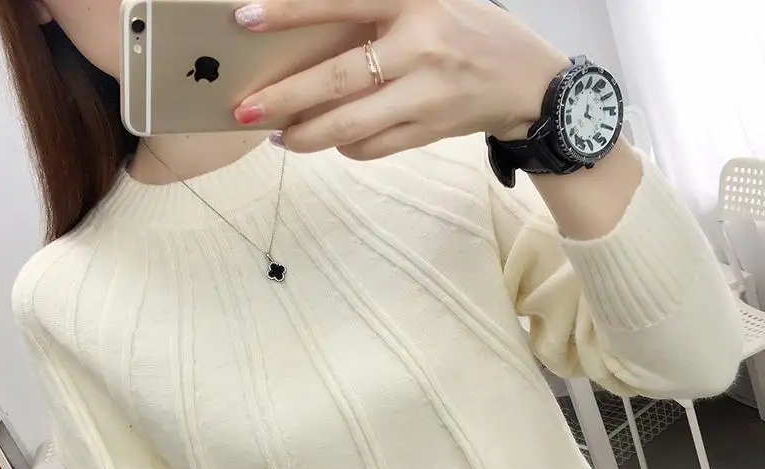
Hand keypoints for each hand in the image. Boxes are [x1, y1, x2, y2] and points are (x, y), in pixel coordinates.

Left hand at [232, 0, 570, 159]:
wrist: (529, 82)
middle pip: (336, 81)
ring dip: (308, 136)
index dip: (290, 11)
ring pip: (351, 126)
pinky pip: (374, 148)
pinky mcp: (429, 132)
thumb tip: (319, 30)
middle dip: (285, 100)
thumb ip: (379, 9)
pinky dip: (346, 148)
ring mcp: (425, 97)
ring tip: (281, 137)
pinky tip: (331, 142)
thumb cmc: (472, 30)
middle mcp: (418, 49)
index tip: (244, 19)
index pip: (340, 2)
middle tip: (246, 112)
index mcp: (415, 1)